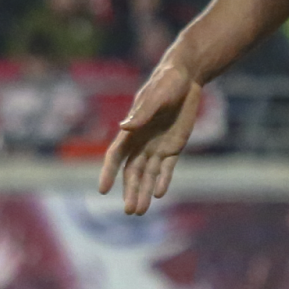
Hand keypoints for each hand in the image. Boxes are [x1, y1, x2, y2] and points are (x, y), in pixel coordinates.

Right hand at [98, 60, 203, 214]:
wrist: (186, 78)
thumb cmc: (167, 82)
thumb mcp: (156, 95)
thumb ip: (143, 113)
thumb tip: (124, 128)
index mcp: (132, 130)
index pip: (116, 156)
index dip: (108, 172)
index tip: (103, 190)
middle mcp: (142, 142)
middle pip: (132, 172)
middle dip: (130, 191)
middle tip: (130, 211)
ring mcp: (157, 146)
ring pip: (148, 174)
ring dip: (144, 192)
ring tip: (140, 211)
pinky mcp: (174, 147)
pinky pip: (167, 168)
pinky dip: (164, 180)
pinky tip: (160, 194)